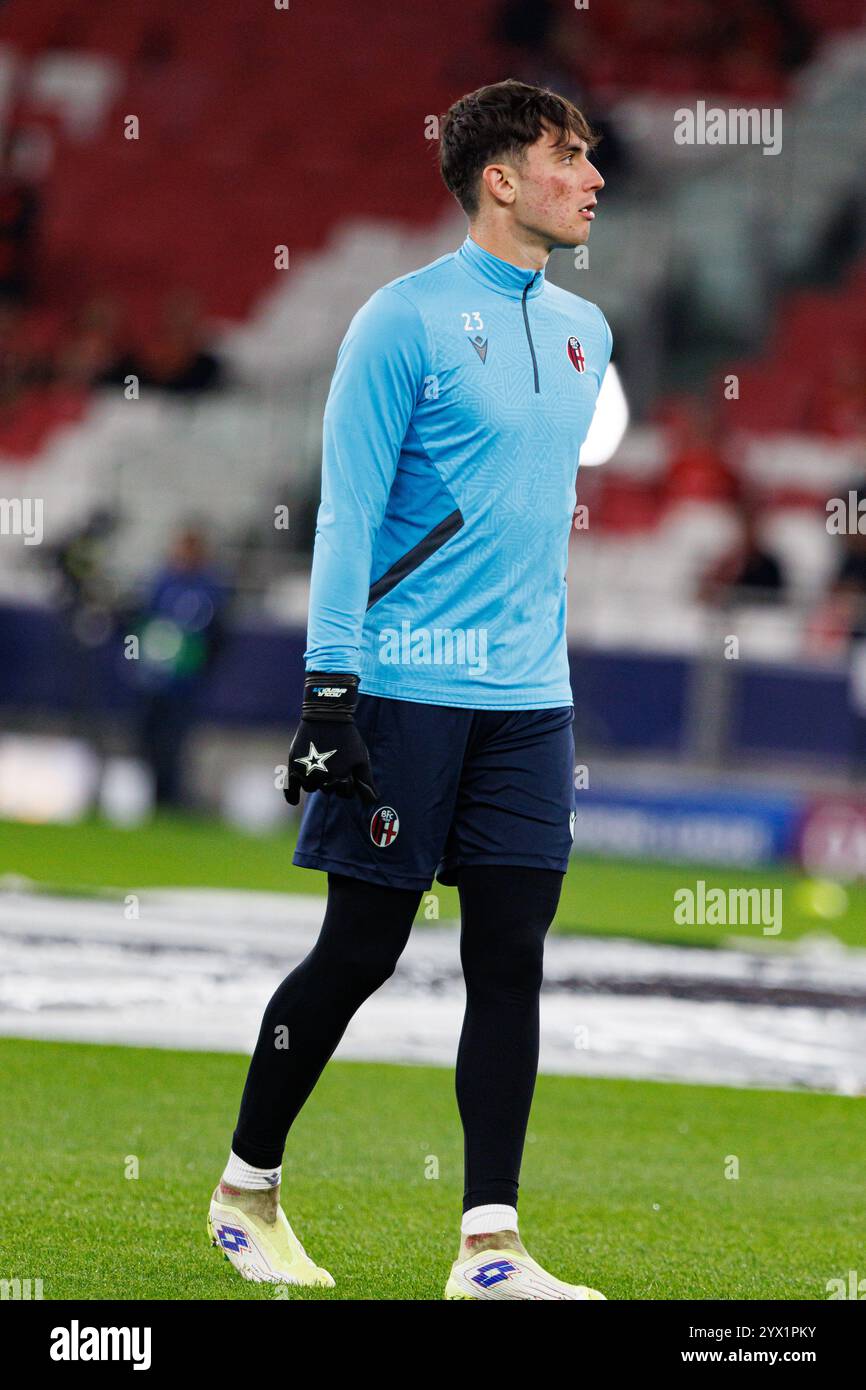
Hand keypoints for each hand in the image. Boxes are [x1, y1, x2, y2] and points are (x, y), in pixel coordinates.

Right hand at [283, 672, 378, 804]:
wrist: (326, 716)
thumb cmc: (347, 737)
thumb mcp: (361, 758)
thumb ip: (366, 781)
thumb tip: (373, 802)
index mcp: (340, 777)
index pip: (345, 793)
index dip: (348, 783)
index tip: (347, 771)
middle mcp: (322, 778)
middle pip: (327, 790)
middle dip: (332, 781)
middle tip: (333, 762)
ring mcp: (306, 772)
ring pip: (310, 788)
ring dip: (315, 781)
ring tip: (320, 763)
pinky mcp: (294, 765)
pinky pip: (290, 788)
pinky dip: (291, 796)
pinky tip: (293, 801)